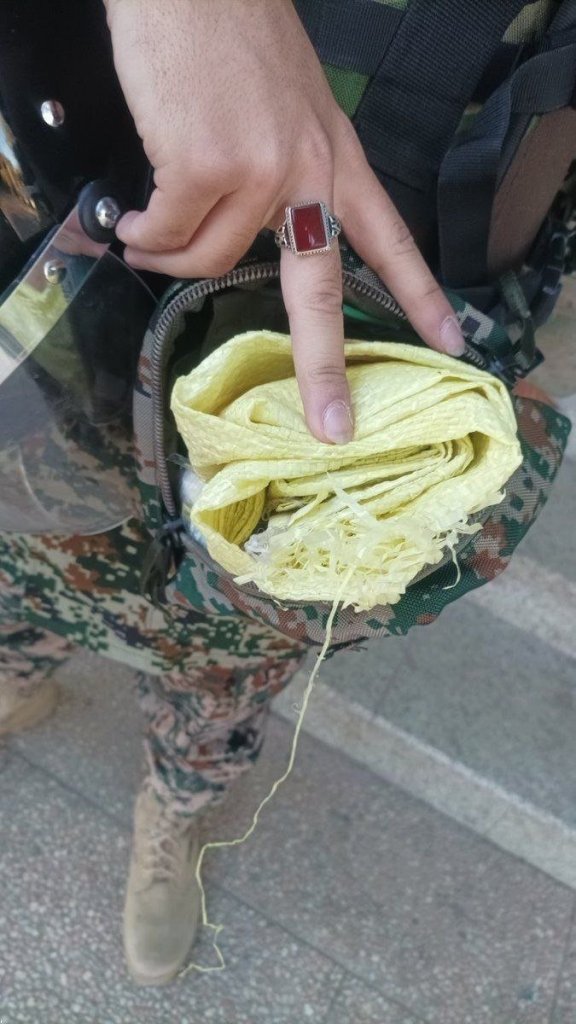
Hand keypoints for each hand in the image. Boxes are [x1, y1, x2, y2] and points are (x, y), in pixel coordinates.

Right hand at [104, 0, 464, 442]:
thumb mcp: (287, 99)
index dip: (421, 294)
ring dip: (167, 260)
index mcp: (335, 153)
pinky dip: (143, 236)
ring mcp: (259, 171)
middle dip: (324, 369)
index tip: (451, 342)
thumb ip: (281, 166)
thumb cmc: (231, 30)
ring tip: (145, 242)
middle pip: (318, 290)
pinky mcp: (206, 166)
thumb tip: (235, 224)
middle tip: (331, 425)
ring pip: (208, 259)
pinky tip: (132, 223)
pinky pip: (168, 234)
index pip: (389, 236)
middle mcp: (306, 170)